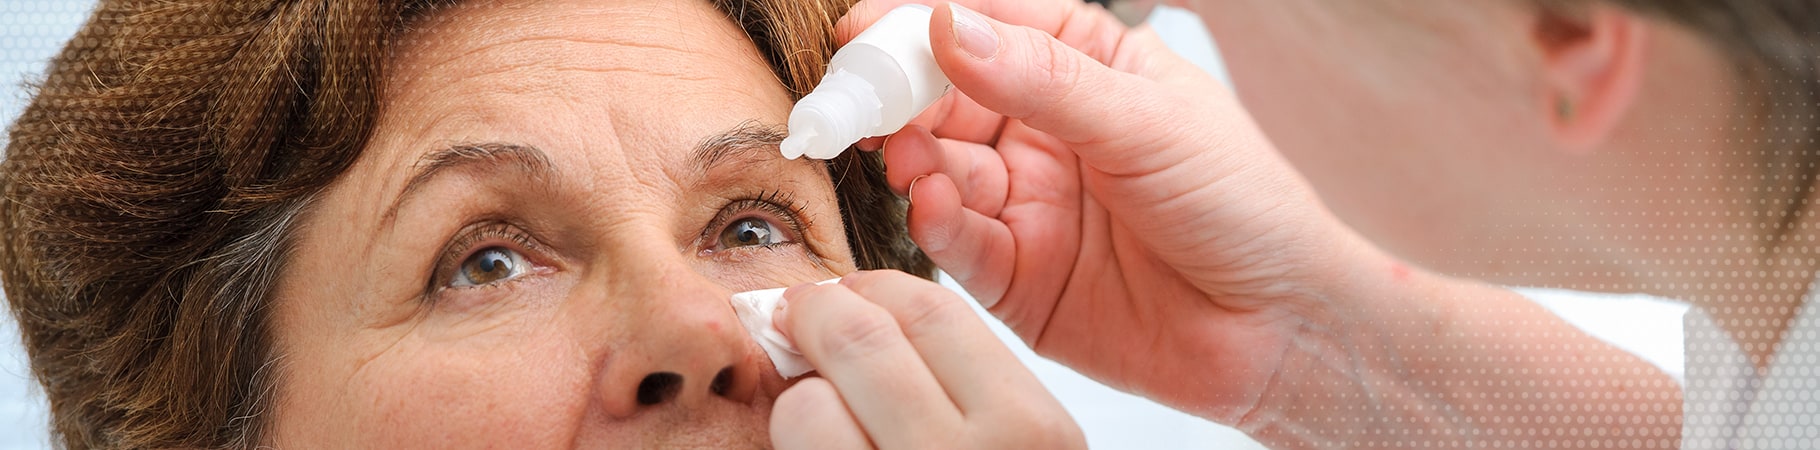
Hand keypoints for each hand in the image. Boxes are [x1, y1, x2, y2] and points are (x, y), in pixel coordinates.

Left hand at [767, 270, 1083, 448]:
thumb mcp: (1021, 444)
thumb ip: (970, 385)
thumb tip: (865, 310)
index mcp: (1032, 426)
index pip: (934, 311)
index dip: (874, 287)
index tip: (850, 291)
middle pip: (864, 338)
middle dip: (817, 313)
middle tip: (797, 316)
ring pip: (810, 402)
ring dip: (799, 395)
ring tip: (815, 409)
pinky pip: (794, 447)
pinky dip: (790, 434)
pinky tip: (814, 444)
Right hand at [837, 0, 1380, 422]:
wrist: (1280, 329)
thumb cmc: (1244, 208)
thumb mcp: (1148, 123)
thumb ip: (1044, 80)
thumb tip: (948, 27)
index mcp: (1087, 68)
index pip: (989, 24)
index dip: (920, 21)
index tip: (865, 29)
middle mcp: (1048, 131)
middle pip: (945, 95)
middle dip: (896, 95)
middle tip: (857, 100)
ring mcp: (1028, 203)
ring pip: (940, 166)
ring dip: (913, 157)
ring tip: (909, 158)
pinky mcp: (1016, 276)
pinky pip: (955, 241)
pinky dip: (933, 221)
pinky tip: (932, 204)